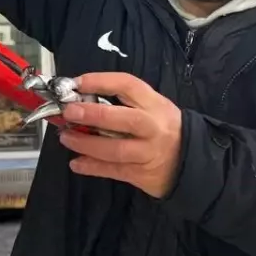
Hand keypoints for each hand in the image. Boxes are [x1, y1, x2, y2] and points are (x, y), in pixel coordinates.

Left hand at [57, 73, 182, 198]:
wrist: (189, 161)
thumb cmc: (164, 128)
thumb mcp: (154, 107)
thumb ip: (126, 103)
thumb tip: (83, 98)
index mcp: (155, 104)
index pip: (128, 86)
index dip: (101, 81)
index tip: (78, 82)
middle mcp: (153, 127)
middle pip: (123, 119)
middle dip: (93, 114)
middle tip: (69, 112)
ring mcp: (147, 152)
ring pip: (116, 149)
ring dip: (87, 144)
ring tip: (66, 138)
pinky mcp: (141, 173)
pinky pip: (113, 170)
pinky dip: (92, 167)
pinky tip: (76, 163)